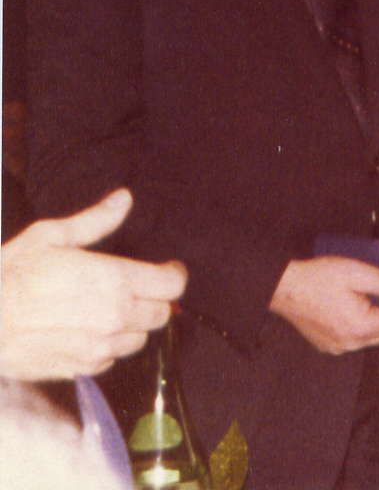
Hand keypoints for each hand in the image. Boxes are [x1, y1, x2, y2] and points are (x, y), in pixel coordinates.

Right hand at [0, 189, 186, 379]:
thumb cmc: (9, 276)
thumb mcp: (48, 237)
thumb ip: (94, 221)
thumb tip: (123, 199)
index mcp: (115, 281)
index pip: (171, 284)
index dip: (173, 275)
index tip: (167, 270)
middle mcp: (115, 316)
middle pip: (161, 314)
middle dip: (155, 300)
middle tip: (137, 289)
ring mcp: (99, 346)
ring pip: (139, 340)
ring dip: (133, 325)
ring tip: (110, 311)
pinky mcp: (80, 368)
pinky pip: (111, 359)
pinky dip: (107, 347)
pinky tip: (87, 332)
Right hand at [269, 257, 378, 354]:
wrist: (283, 287)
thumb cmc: (317, 279)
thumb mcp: (358, 273)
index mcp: (360, 327)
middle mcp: (349, 343)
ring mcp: (337, 346)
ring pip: (372, 337)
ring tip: (378, 296)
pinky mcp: (327, 344)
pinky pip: (356, 338)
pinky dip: (365, 324)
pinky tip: (360, 306)